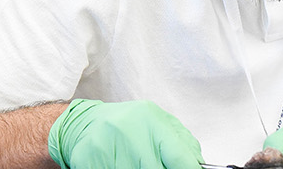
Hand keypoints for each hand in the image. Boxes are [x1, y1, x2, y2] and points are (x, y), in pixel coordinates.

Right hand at [48, 99, 202, 168]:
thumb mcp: (156, 124)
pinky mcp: (90, 159)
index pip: (179, 156)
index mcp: (149, 119)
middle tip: (155, 167)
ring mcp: (107, 145)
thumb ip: (180, 143)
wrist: (85, 124)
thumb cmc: (125, 125)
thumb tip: (196, 164)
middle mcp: (129, 130)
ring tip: (134, 164)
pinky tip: (118, 164)